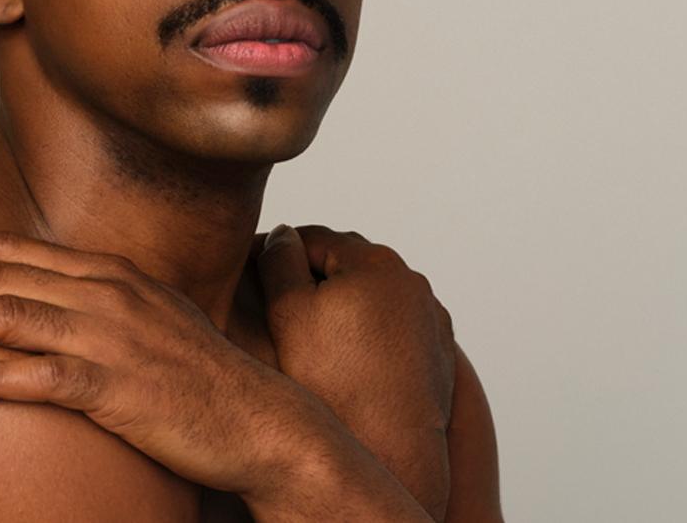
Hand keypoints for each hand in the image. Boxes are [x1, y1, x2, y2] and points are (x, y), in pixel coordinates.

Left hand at [0, 231, 345, 503]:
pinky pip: (42, 376)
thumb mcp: (142, 323)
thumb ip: (87, 307)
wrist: (260, 421)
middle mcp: (104, 291)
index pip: (2, 251)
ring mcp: (112, 337)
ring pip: (6, 316)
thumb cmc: (196, 380)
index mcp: (104, 271)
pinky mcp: (119, 387)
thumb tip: (28, 311)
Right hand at [255, 224, 456, 515]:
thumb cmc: (335, 384)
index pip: (313, 237)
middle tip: (273, 305)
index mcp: (376, 260)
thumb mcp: (287, 312)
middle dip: (311, 276)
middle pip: (346, 262)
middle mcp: (412, 281)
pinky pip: (393, 325)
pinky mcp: (437, 349)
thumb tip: (281, 235)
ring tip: (307, 335)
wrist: (390, 451)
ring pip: (371, 294)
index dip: (274, 251)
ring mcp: (430, 316)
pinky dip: (367, 330)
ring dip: (341, 303)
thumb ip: (278, 260)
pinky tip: (342, 357)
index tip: (249, 273)